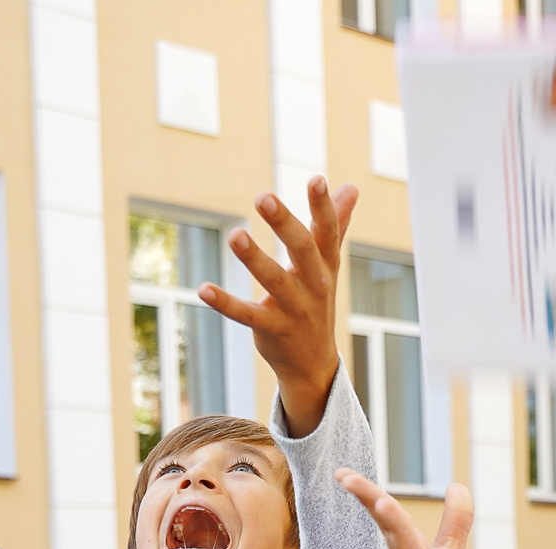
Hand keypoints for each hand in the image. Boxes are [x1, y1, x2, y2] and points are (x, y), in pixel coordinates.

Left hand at [204, 179, 359, 437]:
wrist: (314, 363)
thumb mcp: (328, 265)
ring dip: (254, 259)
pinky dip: (225, 303)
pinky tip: (203, 289)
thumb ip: (337, 225)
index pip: (328, 231)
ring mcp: (294, 309)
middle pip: (302, 250)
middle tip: (263, 197)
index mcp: (325, 264)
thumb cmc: (317, 302)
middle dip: (284, 224)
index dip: (323, 206)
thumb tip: (353, 187)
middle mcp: (314, 285)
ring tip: (234, 235)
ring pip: (274, 281)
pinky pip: (246, 315)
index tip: (316, 179)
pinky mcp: (271, 329)